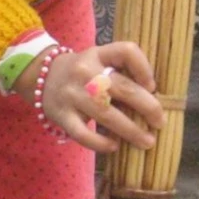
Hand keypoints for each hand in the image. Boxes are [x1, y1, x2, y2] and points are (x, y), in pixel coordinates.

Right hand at [15, 42, 165, 153]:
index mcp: (98, 54)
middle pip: (123, 88)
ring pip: (107, 114)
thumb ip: (121, 72)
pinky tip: (114, 146)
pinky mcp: (61, 115)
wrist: (39, 76)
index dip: (144, 69)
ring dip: (131, 131)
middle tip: (159, 122)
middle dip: (148, 107)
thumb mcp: (98, 59)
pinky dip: (101, 143)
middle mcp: (85, 72)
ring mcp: (72, 94)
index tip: (152, 87)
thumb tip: (152, 98)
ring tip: (147, 141)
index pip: (126, 51)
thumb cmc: (81, 72)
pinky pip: (83, 134)